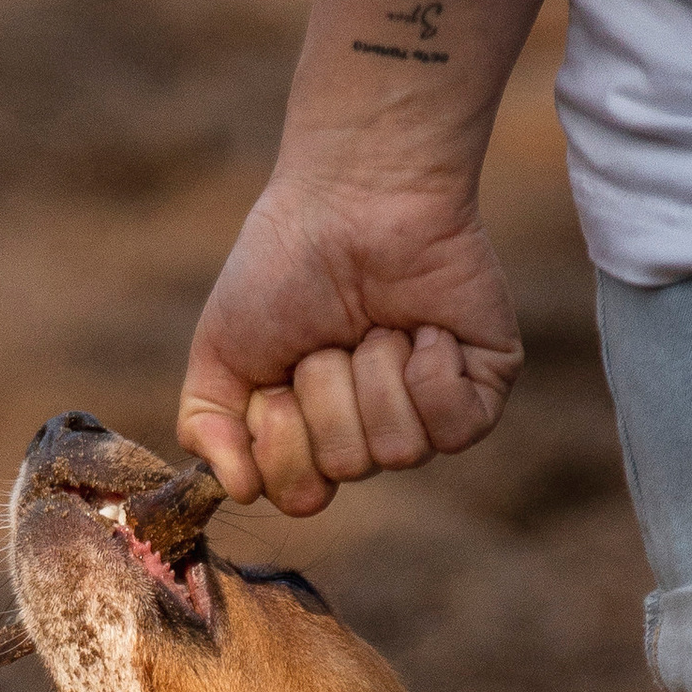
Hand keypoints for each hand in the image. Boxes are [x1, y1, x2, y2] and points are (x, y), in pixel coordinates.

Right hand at [177, 168, 520, 518]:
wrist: (353, 195)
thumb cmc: (283, 265)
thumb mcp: (219, 352)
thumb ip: (208, 430)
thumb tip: (240, 492)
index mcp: (314, 432)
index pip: (301, 496)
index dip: (283, 445)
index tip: (274, 382)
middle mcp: (372, 428)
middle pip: (346, 468)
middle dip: (325, 392)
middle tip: (328, 336)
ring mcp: (430, 410)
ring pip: (398, 450)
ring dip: (373, 375)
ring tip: (374, 323)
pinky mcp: (483, 384)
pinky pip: (456, 429)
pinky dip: (428, 373)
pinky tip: (421, 330)